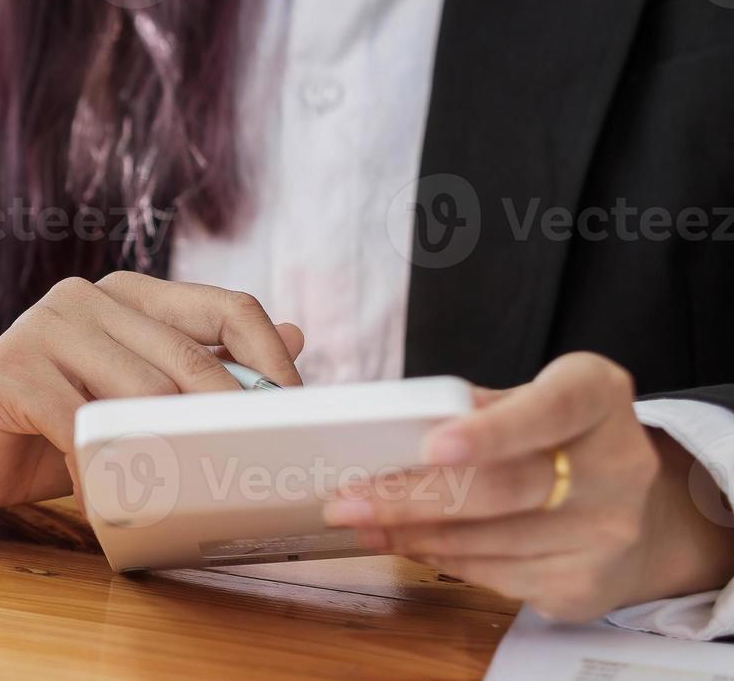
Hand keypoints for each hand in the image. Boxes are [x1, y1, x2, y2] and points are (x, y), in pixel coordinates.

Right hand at [0, 272, 303, 515]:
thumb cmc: (47, 425)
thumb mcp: (131, 397)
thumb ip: (199, 366)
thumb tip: (298, 336)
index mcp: (128, 295)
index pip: (228, 308)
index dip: (272, 361)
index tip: (297, 416)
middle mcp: (87, 298)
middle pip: (188, 359)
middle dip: (228, 422)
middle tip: (255, 473)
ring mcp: (43, 328)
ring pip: (137, 393)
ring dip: (167, 454)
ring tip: (188, 496)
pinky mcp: (9, 372)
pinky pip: (78, 426)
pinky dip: (101, 472)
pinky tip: (108, 503)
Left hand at [323, 352, 733, 621]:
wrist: (632, 514)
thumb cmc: (553, 442)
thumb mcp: (525, 402)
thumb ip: (470, 407)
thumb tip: (387, 428)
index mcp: (598, 396)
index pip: (548, 409)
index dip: (491, 430)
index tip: (433, 444)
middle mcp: (619, 464)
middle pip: (504, 487)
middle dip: (413, 497)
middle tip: (348, 500)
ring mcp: (609, 531)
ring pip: (488, 540)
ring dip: (411, 533)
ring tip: (360, 522)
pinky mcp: (586, 584)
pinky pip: (493, 575)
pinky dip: (440, 558)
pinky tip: (408, 543)